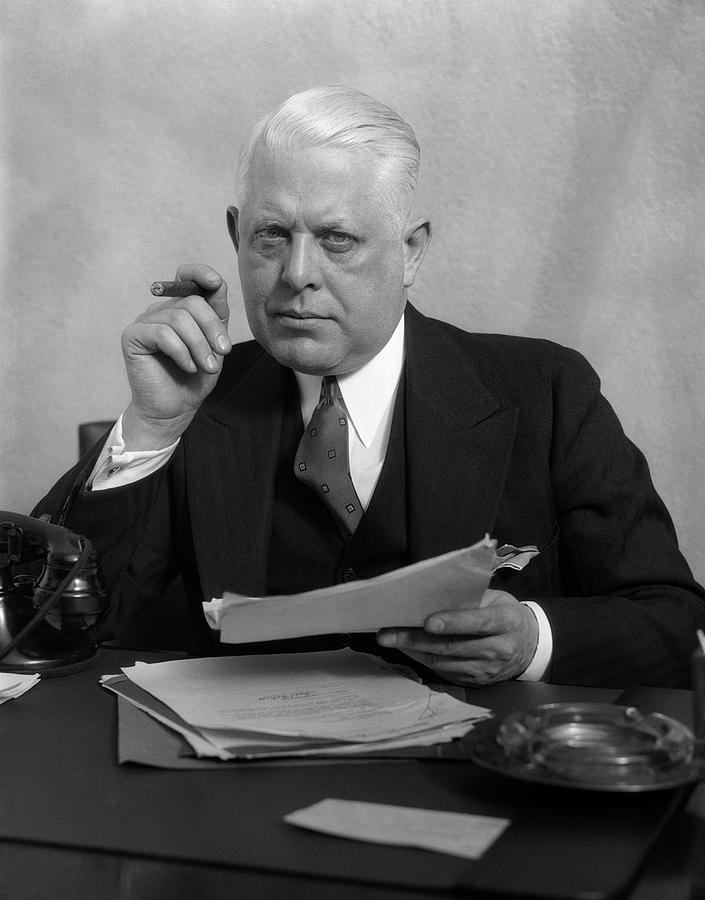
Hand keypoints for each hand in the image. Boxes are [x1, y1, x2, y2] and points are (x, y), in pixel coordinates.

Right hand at [121, 265, 230, 448]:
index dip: (199, 273)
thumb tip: (216, 283)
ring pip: (179, 319)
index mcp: (180, 309)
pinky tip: (187, 367)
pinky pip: (162, 334)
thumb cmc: (195, 378)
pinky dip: (181, 352)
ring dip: (199, 346)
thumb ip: (216, 315)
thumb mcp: (214, 344)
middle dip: (212, 329)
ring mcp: (145, 322)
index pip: (187, 277)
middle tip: (222, 354)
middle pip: (192, 301)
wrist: (175, 409)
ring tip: (205, 367)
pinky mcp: (132, 337)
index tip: (215, 282)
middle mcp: (161, 311)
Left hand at [376, 590, 538, 685]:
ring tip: (390, 639)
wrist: (531, 647)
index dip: (454, 622)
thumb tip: (432, 595)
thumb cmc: (507, 616)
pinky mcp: (476, 682)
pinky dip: (422, 660)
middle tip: (388, 633)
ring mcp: (487, 670)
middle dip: (417, 639)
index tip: (429, 622)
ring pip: (445, 662)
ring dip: (414, 651)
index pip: (479, 623)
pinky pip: (444, 672)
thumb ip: (471, 599)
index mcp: (507, 622)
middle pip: (454, 646)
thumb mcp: (498, 600)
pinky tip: (407, 649)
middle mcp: (498, 649)